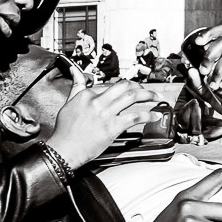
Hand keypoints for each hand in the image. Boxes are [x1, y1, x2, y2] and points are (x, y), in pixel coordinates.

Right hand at [46, 77, 160, 168]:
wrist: (64, 149)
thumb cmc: (65, 132)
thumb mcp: (68, 103)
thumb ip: (76, 86)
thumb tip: (75, 72)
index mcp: (87, 94)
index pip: (109, 85)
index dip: (123, 87)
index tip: (130, 90)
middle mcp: (98, 101)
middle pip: (124, 86)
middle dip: (139, 86)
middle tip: (148, 90)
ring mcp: (106, 113)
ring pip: (132, 97)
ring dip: (148, 95)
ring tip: (157, 97)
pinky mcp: (112, 127)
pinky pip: (135, 117)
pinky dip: (147, 115)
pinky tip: (154, 116)